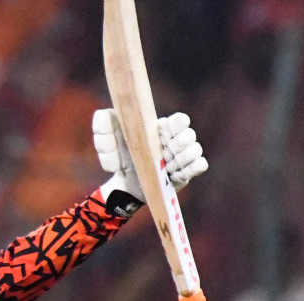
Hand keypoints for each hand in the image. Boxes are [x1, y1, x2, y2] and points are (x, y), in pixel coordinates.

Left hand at [93, 110, 208, 202]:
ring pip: (196, 150)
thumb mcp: (107, 140)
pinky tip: (173, 175)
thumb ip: (103, 124)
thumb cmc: (120, 157)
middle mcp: (175, 140)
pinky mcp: (187, 172)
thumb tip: (108, 114)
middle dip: (177, 145)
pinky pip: (200, 165)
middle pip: (190, 134)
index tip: (163, 133)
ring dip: (180, 159)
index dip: (176, 125)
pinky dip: (189, 169)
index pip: (180, 119)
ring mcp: (183, 156)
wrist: (126, 183)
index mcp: (161, 128)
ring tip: (165, 167)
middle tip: (163, 153)